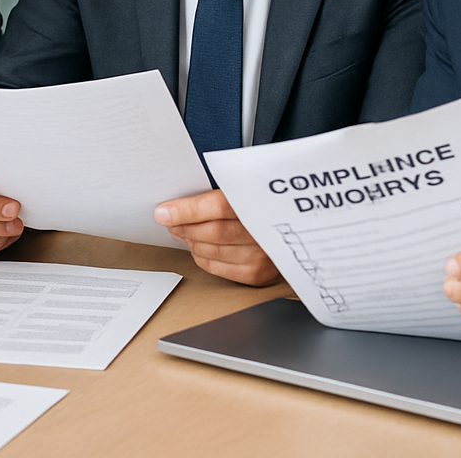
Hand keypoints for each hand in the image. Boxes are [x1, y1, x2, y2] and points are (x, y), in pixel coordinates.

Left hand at [154, 190, 279, 285]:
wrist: (297, 224)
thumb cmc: (263, 202)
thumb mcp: (245, 186)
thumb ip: (218, 191)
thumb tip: (178, 201)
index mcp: (260, 201)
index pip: (217, 207)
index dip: (186, 211)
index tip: (163, 212)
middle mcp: (263, 231)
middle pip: (212, 232)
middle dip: (183, 226)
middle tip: (169, 220)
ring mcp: (262, 255)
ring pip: (212, 251)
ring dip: (190, 241)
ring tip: (182, 231)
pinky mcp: (257, 273)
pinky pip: (217, 268)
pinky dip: (201, 257)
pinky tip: (198, 246)